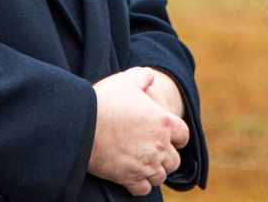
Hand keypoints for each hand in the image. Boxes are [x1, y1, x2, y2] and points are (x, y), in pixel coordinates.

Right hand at [89, 68, 188, 194]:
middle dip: (166, 157)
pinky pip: (144, 189)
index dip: (177, 137)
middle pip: (174, 160)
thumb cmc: (105, 100)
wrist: (83, 123)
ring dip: (154, 172)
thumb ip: (143, 77)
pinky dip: (141, 185)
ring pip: (160, 176)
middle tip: (153, 152)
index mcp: (164, 122)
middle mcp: (159, 146)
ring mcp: (146, 164)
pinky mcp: (129, 178)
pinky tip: (133, 176)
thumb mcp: (127, 80)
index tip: (169, 137)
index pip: (184, 135)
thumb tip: (150, 76)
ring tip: (144, 165)